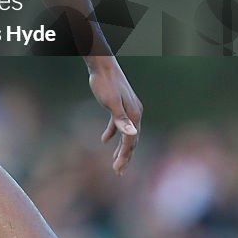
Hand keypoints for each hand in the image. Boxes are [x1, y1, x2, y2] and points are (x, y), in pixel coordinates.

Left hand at [88, 57, 142, 174]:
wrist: (102, 65)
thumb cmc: (105, 83)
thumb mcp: (111, 102)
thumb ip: (121, 120)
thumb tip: (132, 135)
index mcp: (135, 115)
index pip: (131, 141)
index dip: (125, 157)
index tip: (117, 170)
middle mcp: (135, 113)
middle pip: (131, 140)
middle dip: (125, 156)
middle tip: (118, 171)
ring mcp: (129, 109)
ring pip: (126, 133)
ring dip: (121, 148)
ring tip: (115, 161)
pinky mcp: (120, 105)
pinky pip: (118, 123)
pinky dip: (112, 133)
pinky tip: (104, 140)